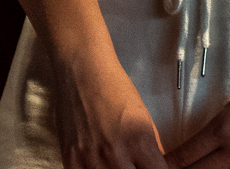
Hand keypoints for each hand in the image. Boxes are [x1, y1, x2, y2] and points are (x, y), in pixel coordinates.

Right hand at [47, 51, 171, 168]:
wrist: (82, 70)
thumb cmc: (114, 87)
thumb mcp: (144, 117)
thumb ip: (152, 148)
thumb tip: (158, 166)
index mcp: (139, 142)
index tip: (153, 168)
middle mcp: (115, 155)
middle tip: (132, 163)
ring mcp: (90, 159)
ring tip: (115, 161)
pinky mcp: (70, 160)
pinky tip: (98, 162)